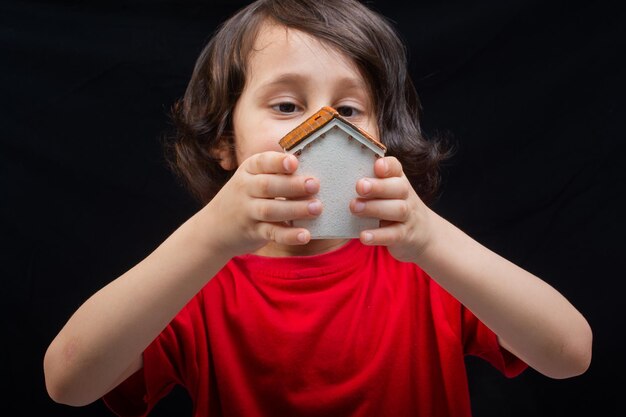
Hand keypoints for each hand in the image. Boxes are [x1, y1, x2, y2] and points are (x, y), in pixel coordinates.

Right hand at [200, 151, 321, 257]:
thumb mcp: (252, 179)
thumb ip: (277, 173)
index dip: (278, 162)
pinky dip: (289, 235)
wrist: (214, 227)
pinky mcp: (253, 232)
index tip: (294, 162)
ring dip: (295, 209)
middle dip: (292, 185)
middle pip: (268, 186)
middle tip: (315, 185)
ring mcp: (247, 211)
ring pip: (270, 210)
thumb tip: (315, 167)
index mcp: (248, 170)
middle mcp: (245, 189)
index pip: (262, 162)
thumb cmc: (246, 197)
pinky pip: (272, 233)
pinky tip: (305, 235)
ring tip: (317, 208)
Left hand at [350, 156, 431, 262]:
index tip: (376, 166)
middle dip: (379, 186)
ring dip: (375, 208)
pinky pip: (394, 235)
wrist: (424, 235)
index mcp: (398, 181)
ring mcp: (408, 217)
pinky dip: (379, 235)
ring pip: (398, 209)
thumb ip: (369, 185)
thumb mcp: (387, 194)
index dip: (388, 166)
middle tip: (359, 186)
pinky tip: (363, 236)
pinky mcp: (406, 236)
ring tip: (354, 207)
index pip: (397, 168)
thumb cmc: (394, 209)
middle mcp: (406, 196)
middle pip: (399, 187)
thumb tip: (333, 177)